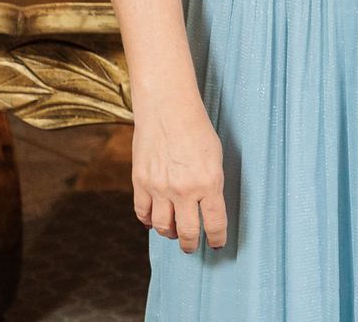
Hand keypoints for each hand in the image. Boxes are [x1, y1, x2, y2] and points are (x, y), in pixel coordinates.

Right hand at [131, 102, 226, 252]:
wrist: (168, 110)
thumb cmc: (197, 130)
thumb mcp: (215, 158)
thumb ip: (211, 184)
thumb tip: (207, 207)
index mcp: (209, 183)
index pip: (215, 222)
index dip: (216, 238)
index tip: (216, 244)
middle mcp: (184, 190)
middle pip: (187, 232)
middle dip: (190, 243)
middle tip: (191, 246)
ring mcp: (160, 188)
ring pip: (162, 226)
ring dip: (169, 234)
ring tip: (173, 233)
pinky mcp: (140, 183)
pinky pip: (142, 212)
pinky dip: (148, 221)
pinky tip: (153, 221)